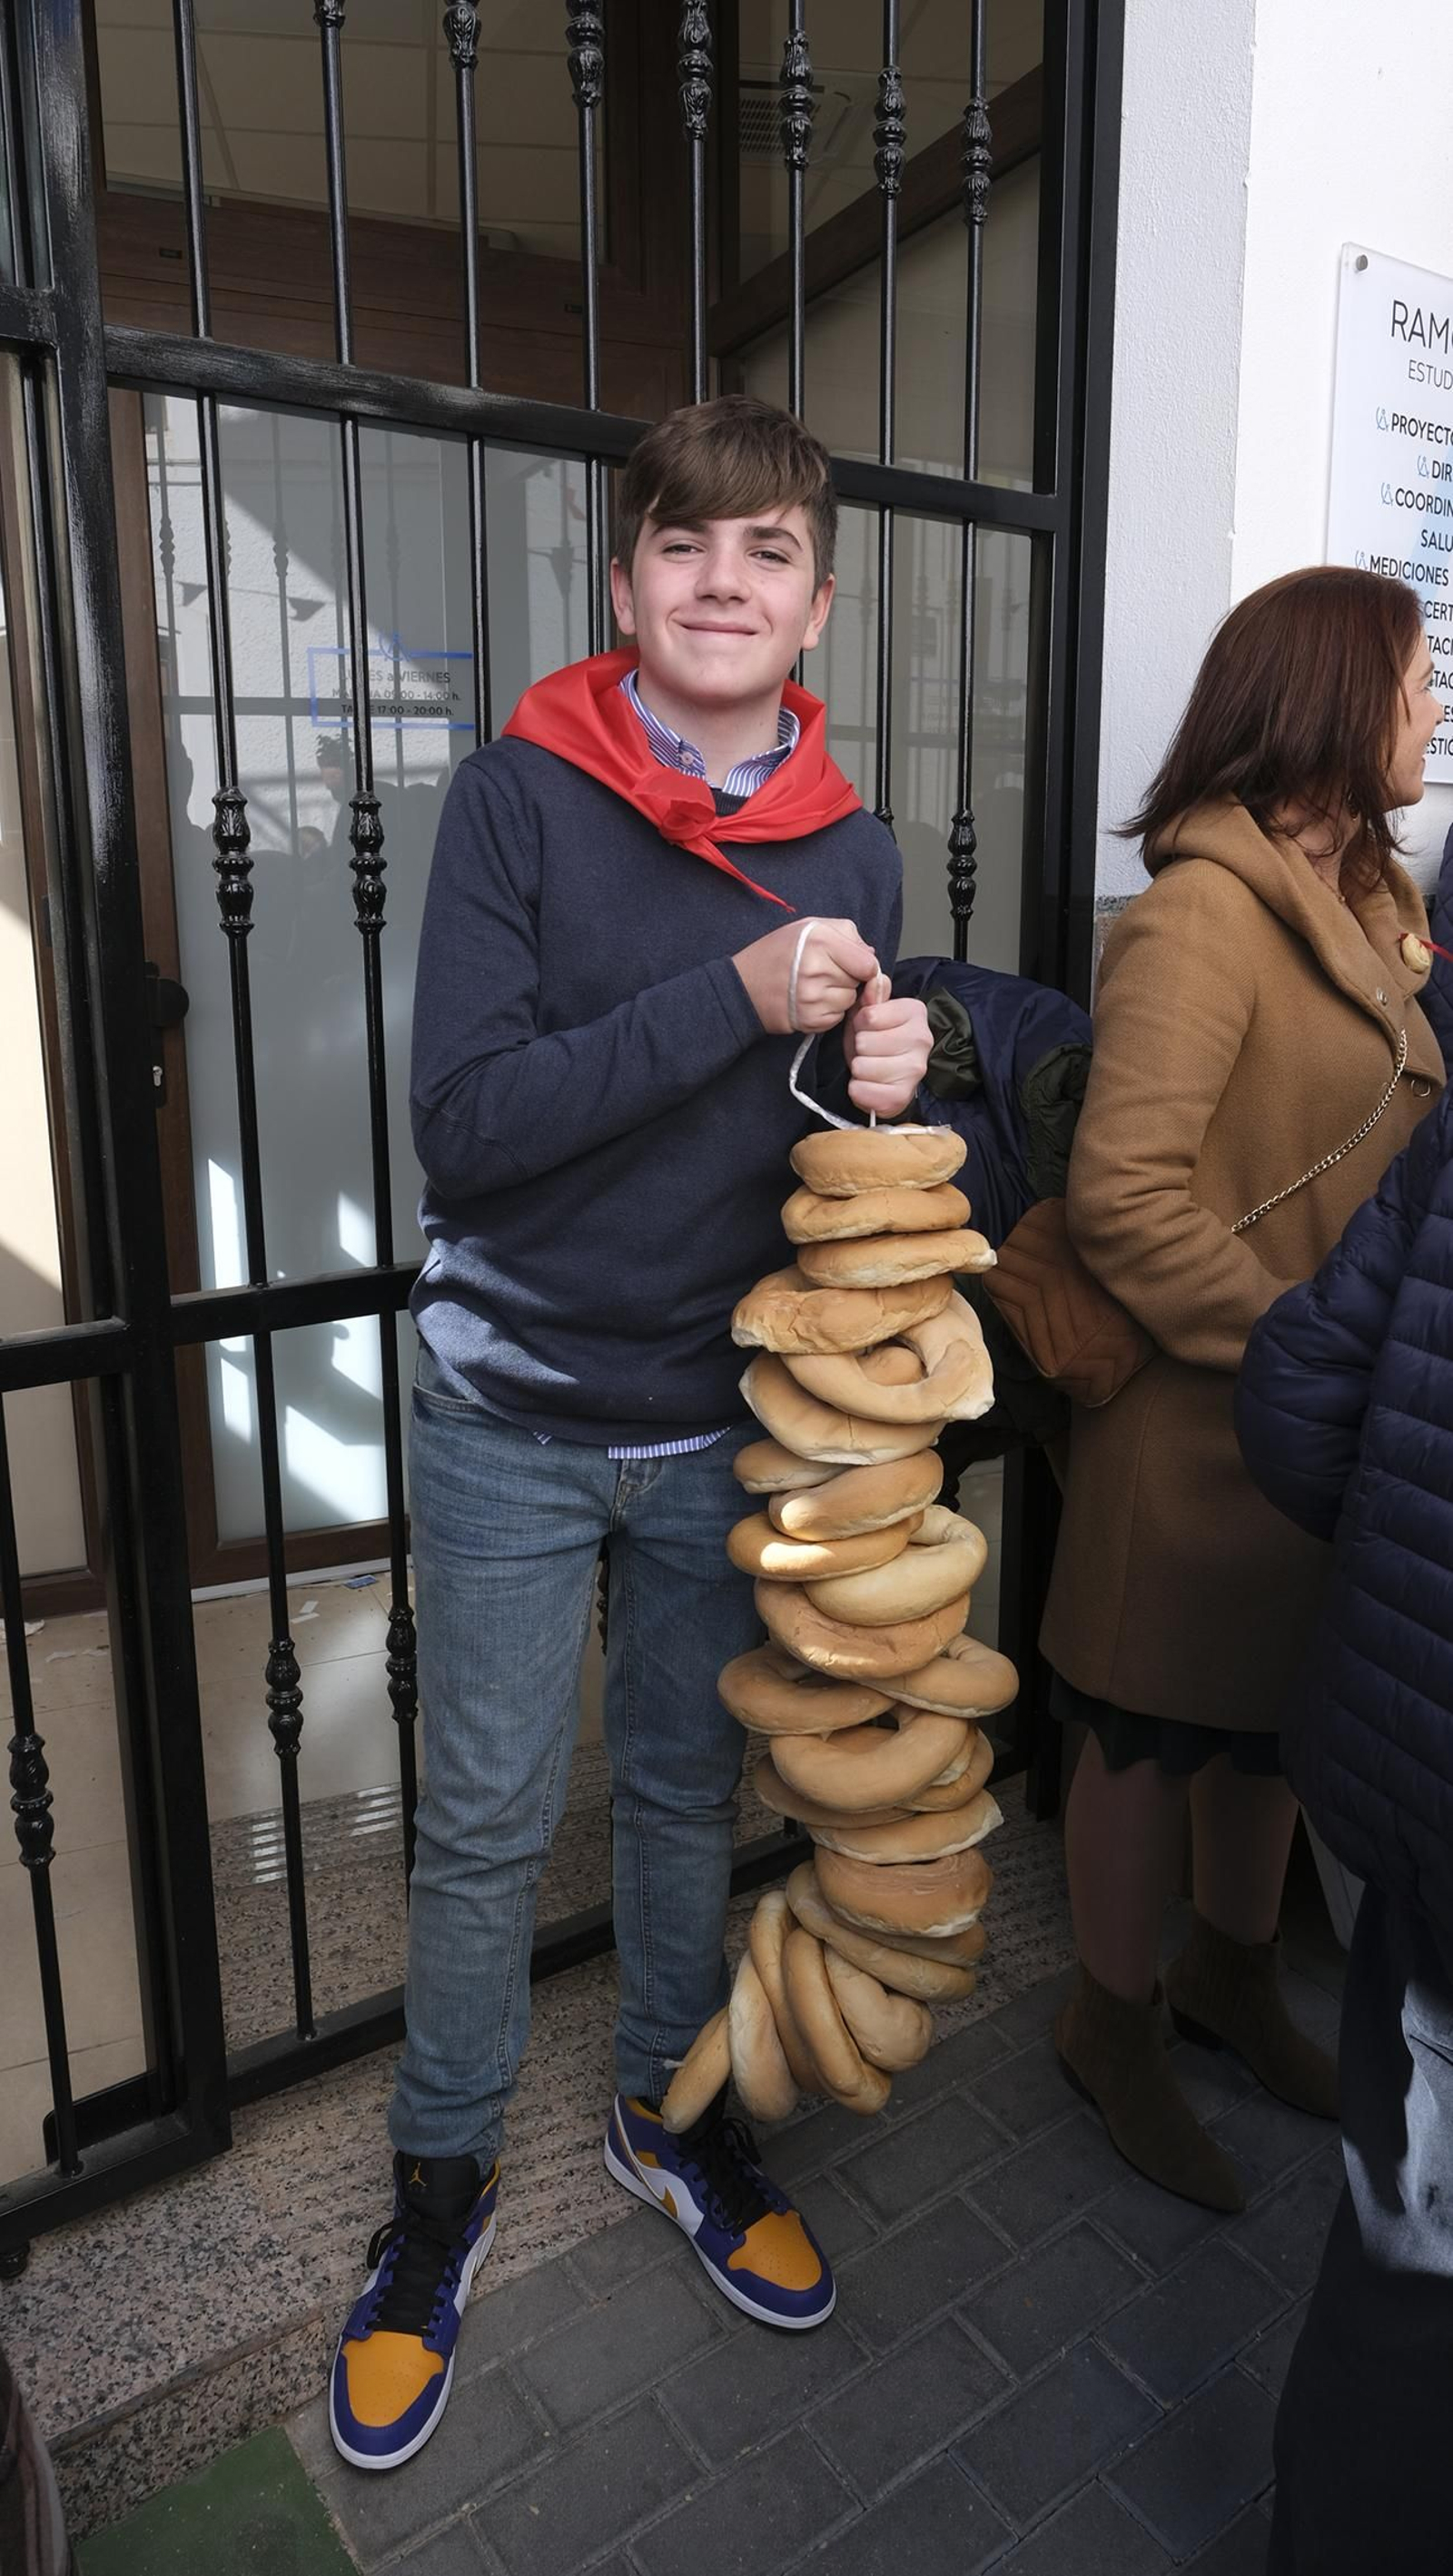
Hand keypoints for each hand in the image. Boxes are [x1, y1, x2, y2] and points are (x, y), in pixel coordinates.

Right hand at [733, 916, 879, 1035]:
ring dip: (839, 995)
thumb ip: (845, 932)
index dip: (865, 965)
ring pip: (849, 1000)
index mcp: (819, 941)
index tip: (855, 965)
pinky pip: (837, 1017)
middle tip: (825, 972)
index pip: (868, 963)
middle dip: (849, 978)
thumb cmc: (775, 953)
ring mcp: (813, 998)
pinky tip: (811, 1001)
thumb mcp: (808, 927)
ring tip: (816, 986)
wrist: (742, 986)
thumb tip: (870, 954)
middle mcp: (816, 970)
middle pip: (859, 982)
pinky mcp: (810, 1020)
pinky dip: (829, 1011)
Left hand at [845, 988, 932, 1117]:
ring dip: (858, 1069)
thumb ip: (873, 995)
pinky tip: (868, 1084)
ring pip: (862, 1067)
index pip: (869, 1016)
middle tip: (868, 1051)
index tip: (868, 1028)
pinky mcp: (903, 1095)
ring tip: (869, 1066)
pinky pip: (863, 1091)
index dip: (860, 1023)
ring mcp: (916, 1069)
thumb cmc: (878, 1042)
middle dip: (859, 1048)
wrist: (889, 1076)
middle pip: (865, 1042)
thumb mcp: (871, 1013)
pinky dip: (859, 1090)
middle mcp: (922, 1040)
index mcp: (915, 1012)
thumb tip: (876, 980)